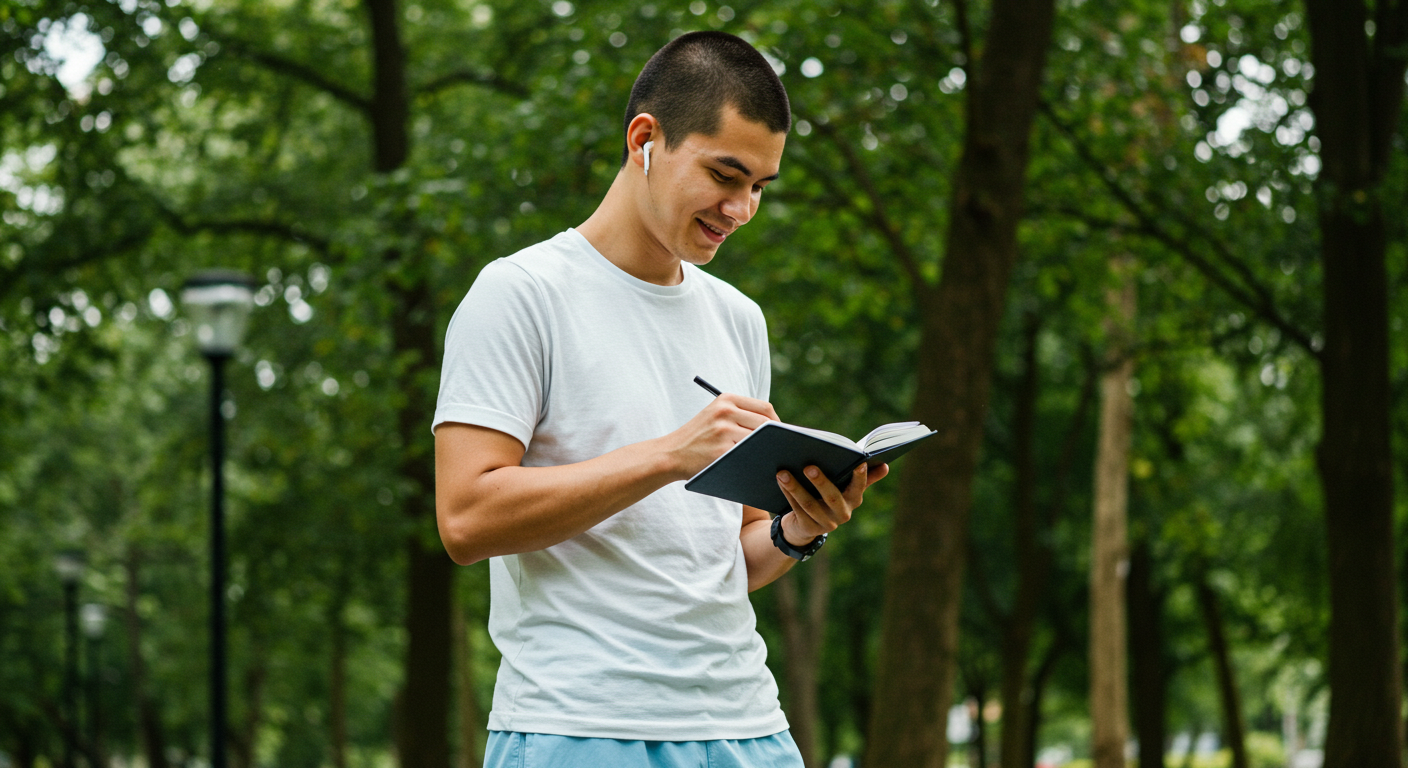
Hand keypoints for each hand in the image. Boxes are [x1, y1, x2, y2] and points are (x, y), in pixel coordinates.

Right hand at [663, 393, 779, 478]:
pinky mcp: (721, 450)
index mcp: (726, 399)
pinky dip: (754, 460)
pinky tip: (756, 466)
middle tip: (780, 449)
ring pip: (758, 440)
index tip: (781, 435)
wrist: (671, 453)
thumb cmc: (697, 438)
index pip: (765, 407)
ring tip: (770, 458)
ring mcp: (723, 430)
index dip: (777, 423)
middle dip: (774, 438)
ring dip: (766, 450)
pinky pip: (747, 455)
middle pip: (765, 423)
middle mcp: (725, 411)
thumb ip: (740, 414)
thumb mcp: (715, 415)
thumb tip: (776, 427)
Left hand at [775, 462, 889, 544]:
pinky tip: (780, 481)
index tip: (861, 463)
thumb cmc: (827, 498)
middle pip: (832, 497)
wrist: (805, 526)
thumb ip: (863, 478)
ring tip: (783, 472)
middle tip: (809, 466)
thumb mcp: (844, 488)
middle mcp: (842, 514)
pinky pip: (797, 509)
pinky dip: (788, 494)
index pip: (859, 488)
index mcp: (853, 500)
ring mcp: (825, 524)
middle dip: (821, 481)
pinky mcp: (808, 528)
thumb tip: (885, 466)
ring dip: (795, 487)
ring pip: (810, 504)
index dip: (861, 477)